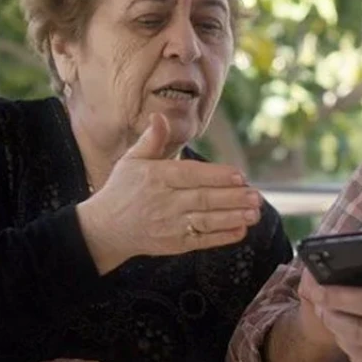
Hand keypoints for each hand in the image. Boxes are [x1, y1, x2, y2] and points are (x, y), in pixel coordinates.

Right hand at [77, 114, 262, 270]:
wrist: (104, 229)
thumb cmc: (122, 190)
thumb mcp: (132, 160)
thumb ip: (152, 140)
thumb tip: (160, 116)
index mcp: (156, 178)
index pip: (190, 175)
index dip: (216, 176)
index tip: (239, 175)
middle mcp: (163, 202)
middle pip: (203, 199)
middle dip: (232, 198)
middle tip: (257, 195)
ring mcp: (169, 226)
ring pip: (205, 221)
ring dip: (232, 217)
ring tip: (255, 212)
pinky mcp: (173, 245)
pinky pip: (201, 241)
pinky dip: (221, 237)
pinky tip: (241, 231)